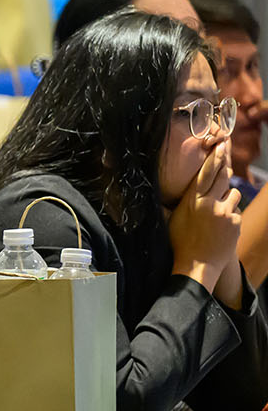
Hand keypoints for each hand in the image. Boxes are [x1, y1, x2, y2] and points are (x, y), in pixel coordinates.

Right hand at [171, 139, 242, 291]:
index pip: (206, 173)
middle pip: (222, 176)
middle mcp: (210, 203)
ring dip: (227, 196)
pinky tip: (220, 225)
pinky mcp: (236, 222)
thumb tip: (180, 187)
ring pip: (232, 193)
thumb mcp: (174, 218)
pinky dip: (229, 213)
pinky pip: (235, 210)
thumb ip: (182, 200)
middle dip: (225, 162)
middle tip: (226, 148)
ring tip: (216, 210)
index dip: (215, 157)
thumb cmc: (180, 242)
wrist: (198, 266)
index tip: (221, 145)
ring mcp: (225, 213)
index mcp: (193, 201)